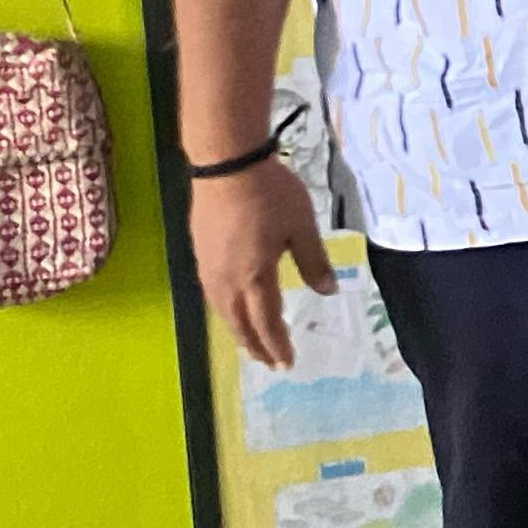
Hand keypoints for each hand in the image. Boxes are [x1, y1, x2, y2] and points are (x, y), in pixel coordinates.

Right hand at [192, 158, 333, 370]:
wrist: (226, 165)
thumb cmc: (269, 194)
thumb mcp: (302, 226)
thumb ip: (314, 261)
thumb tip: (328, 292)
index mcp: (255, 278)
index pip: (267, 322)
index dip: (277, 344)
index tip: (287, 362)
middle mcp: (227, 281)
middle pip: (240, 324)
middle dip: (257, 345)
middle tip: (270, 362)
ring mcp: (209, 269)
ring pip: (223, 312)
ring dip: (239, 331)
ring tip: (251, 343)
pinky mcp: (200, 254)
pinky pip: (213, 296)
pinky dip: (226, 312)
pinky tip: (231, 308)